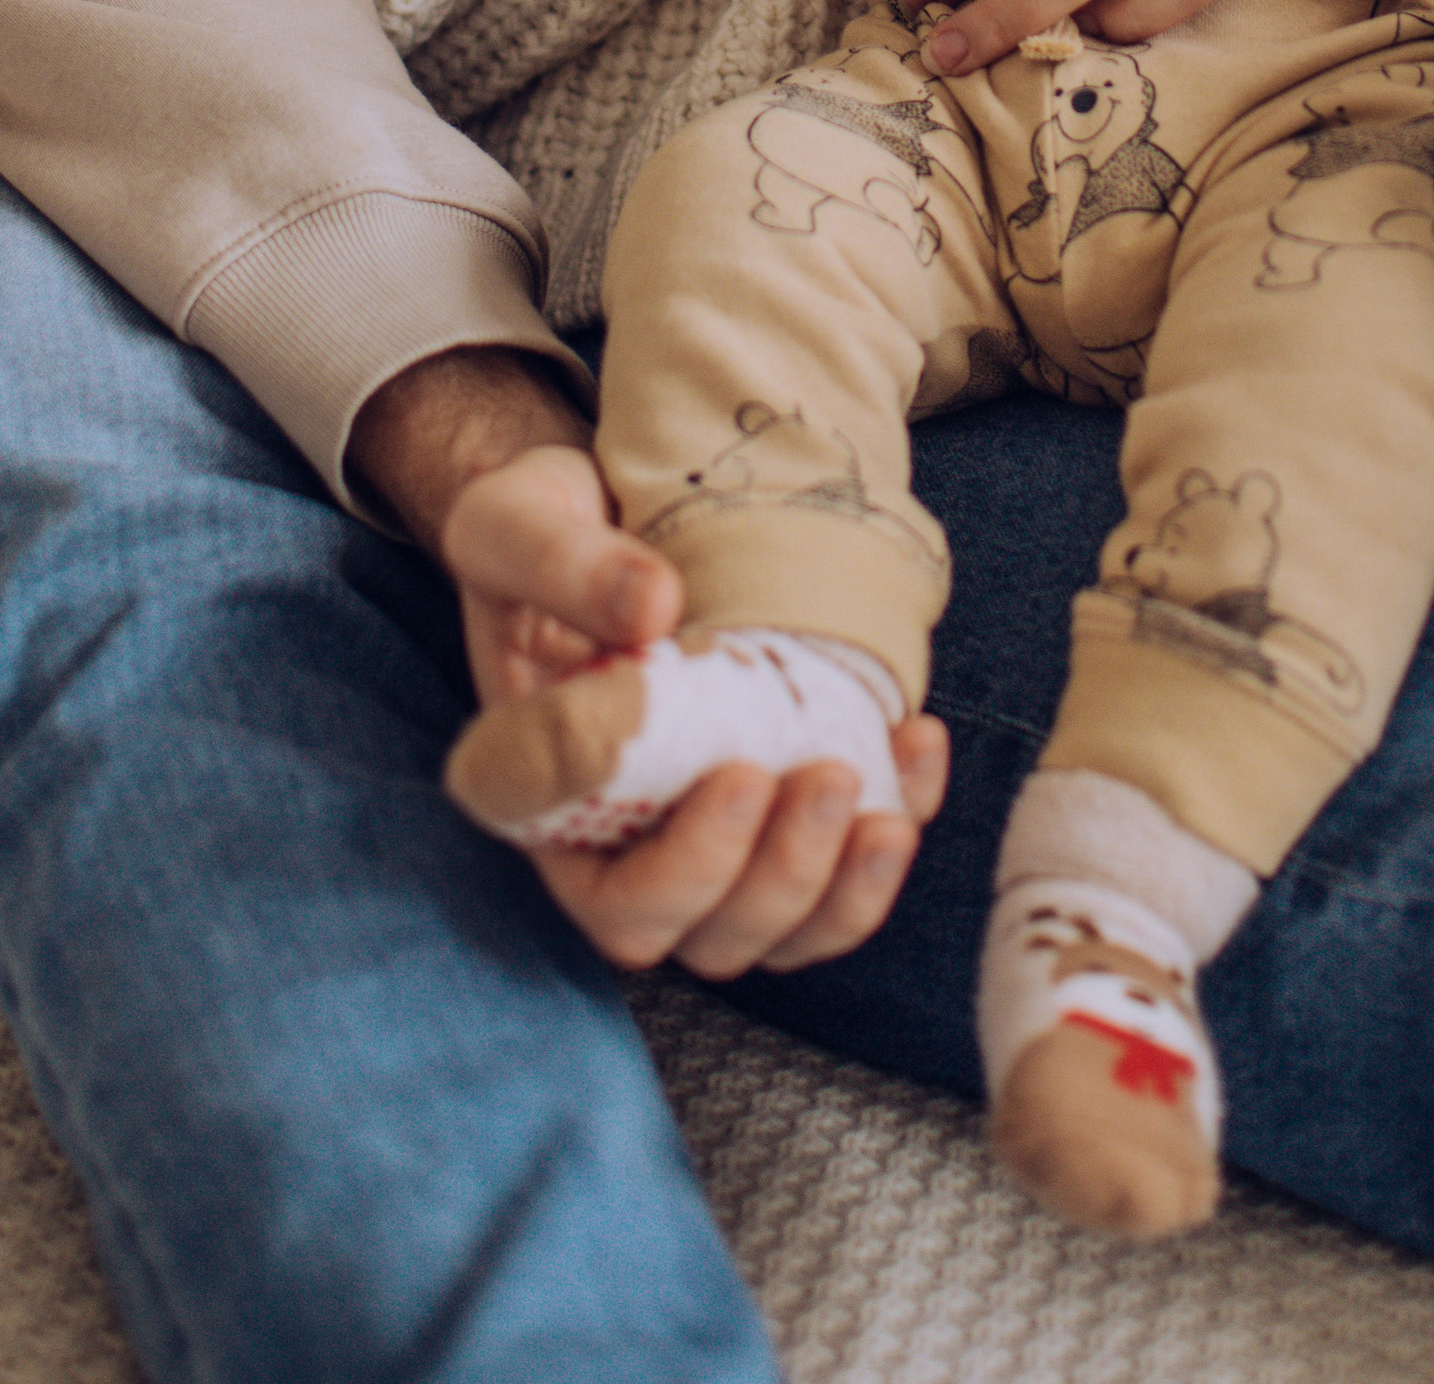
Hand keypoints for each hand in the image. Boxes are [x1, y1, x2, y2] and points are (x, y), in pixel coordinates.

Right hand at [354, 350, 948, 975]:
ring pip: (776, 929)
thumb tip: (654, 607)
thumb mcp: (515, 522)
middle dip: (777, 880)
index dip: (683, 873)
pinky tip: (918, 741)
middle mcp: (618, 842)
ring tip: (884, 812)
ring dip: (840, 891)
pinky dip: (896, 817)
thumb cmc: (539, 523)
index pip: (603, 896)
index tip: (741, 774)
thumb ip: (564, 564)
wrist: (596, 500)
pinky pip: (842, 862)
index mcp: (543, 800)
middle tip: (826, 779)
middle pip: (701, 933)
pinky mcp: (778, 799)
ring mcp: (703, 831)